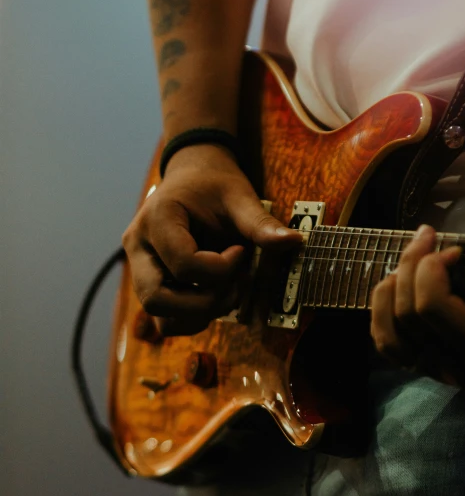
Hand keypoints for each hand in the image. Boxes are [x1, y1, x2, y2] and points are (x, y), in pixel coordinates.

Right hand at [122, 143, 301, 335]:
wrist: (193, 176)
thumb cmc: (214, 184)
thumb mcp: (239, 196)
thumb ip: (261, 222)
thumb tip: (295, 241)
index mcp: (156, 219)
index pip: (184, 266)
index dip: (222, 268)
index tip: (241, 250)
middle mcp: (138, 246)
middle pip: (157, 299)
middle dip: (205, 302)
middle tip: (234, 284)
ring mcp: (139, 268)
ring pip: (160, 318)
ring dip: (199, 315)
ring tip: (227, 290)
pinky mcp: (149, 282)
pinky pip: (165, 319)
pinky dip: (194, 317)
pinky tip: (216, 293)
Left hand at [370, 224, 464, 385]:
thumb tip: (449, 253)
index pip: (431, 305)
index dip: (430, 266)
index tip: (453, 249)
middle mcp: (462, 367)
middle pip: (408, 312)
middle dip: (410, 264)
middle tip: (426, 238)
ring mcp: (439, 372)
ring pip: (389, 331)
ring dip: (391, 287)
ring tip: (407, 263)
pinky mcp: (423, 369)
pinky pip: (386, 343)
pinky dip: (382, 310)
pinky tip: (395, 287)